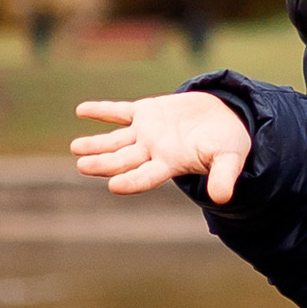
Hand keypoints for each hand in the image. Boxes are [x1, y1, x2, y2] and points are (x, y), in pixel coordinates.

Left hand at [72, 91, 253, 204]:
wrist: (226, 120)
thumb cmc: (228, 144)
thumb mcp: (230, 159)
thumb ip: (223, 176)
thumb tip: (222, 198)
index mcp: (170, 164)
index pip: (146, 177)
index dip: (131, 182)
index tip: (114, 186)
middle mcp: (153, 151)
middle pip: (123, 160)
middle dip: (103, 163)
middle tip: (82, 166)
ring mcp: (146, 132)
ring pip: (116, 140)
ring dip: (96, 143)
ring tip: (76, 148)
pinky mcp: (146, 112)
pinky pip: (120, 111)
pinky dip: (102, 110)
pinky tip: (82, 110)